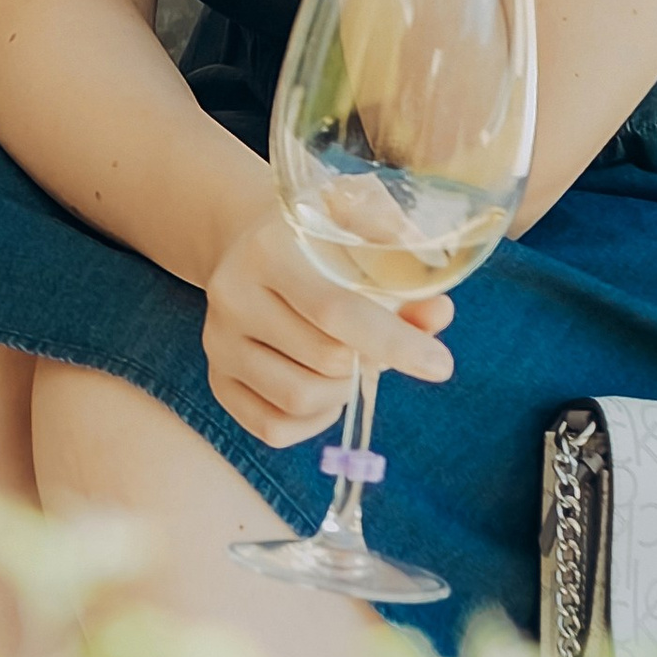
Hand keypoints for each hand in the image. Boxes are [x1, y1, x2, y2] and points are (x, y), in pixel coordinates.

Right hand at [201, 203, 452, 447]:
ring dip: (342, 391)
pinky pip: (273, 428)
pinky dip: (312, 422)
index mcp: (268, 249)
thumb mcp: (362, 228)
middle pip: (325, 361)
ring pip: (299, 400)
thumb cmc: (320, 238)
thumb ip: (404, 269)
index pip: (336, 310)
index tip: (440, 365)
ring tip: (346, 362)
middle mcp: (232, 295)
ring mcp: (217, 341)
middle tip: (378, 344)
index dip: (395, 342)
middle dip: (370, 361)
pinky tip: (322, 388)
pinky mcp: (216, 379)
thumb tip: (436, 315)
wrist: (252, 242)